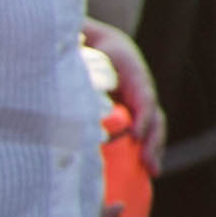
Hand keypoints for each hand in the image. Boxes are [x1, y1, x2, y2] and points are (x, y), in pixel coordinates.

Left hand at [84, 18, 161, 157]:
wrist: (104, 45)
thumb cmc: (90, 49)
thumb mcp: (84, 50)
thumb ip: (77, 52)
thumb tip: (62, 55)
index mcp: (132, 74)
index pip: (144, 97)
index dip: (142, 116)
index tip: (135, 134)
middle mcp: (140, 92)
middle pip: (153, 116)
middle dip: (152, 139)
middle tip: (147, 161)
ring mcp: (139, 105)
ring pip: (153, 127)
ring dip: (154, 149)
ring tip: (153, 170)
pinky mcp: (132, 116)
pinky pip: (143, 133)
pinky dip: (145, 151)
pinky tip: (142, 170)